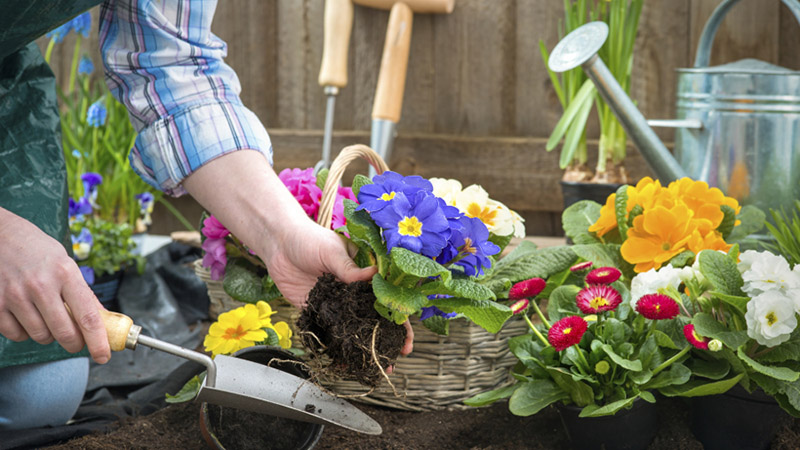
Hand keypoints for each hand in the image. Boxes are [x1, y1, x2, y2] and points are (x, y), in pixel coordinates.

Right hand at [0, 208, 110, 363]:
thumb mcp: (66, 264)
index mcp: (65, 273)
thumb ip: (82, 293)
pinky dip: (24, 332)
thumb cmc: (37, 249)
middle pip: (65, 333)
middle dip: (74, 343)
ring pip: (41, 336)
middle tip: (76, 341)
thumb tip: (103, 320)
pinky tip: (26, 316)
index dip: (98, 341)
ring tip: (46, 317)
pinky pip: (16, 335)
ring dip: (48, 335)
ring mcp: (15, 295)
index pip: (88, 316)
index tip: (104, 355)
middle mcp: (41, 285)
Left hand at [262, 218, 413, 355]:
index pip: (387, 297)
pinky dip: (336, 347)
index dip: (399, 317)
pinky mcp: (318, 311)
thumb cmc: (309, 239)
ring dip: (364, 347)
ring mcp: (337, 303)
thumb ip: (349, 268)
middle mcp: (354, 290)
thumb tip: (374, 275)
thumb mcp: (332, 251)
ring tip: (373, 367)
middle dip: (387, 338)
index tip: (406, 336)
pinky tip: (343, 363)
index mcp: (364, 273)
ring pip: (354, 328)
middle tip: (396, 357)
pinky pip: (329, 332)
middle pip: (375, 317)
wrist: (278, 244)